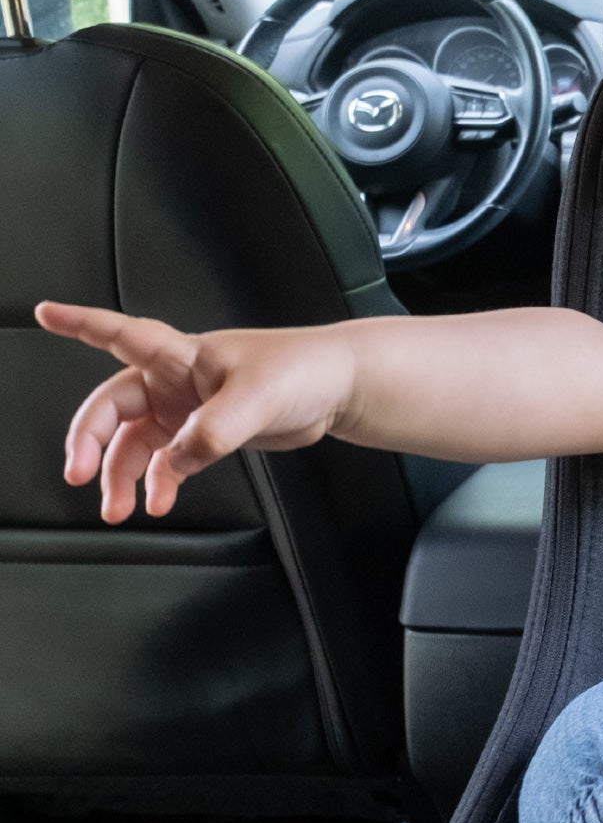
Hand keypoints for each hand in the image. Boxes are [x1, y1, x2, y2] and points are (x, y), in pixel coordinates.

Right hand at [36, 301, 356, 521]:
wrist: (337, 388)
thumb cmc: (301, 370)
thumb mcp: (255, 399)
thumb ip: (212, 432)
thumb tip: (176, 462)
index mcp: (182, 355)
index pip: (121, 334)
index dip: (81, 323)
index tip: (45, 313)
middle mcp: (175, 379)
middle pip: (114, 408)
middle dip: (91, 442)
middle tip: (79, 474)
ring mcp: (187, 408)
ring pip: (136, 442)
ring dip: (123, 475)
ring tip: (119, 509)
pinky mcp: (206, 433)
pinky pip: (168, 461)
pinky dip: (159, 482)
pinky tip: (158, 501)